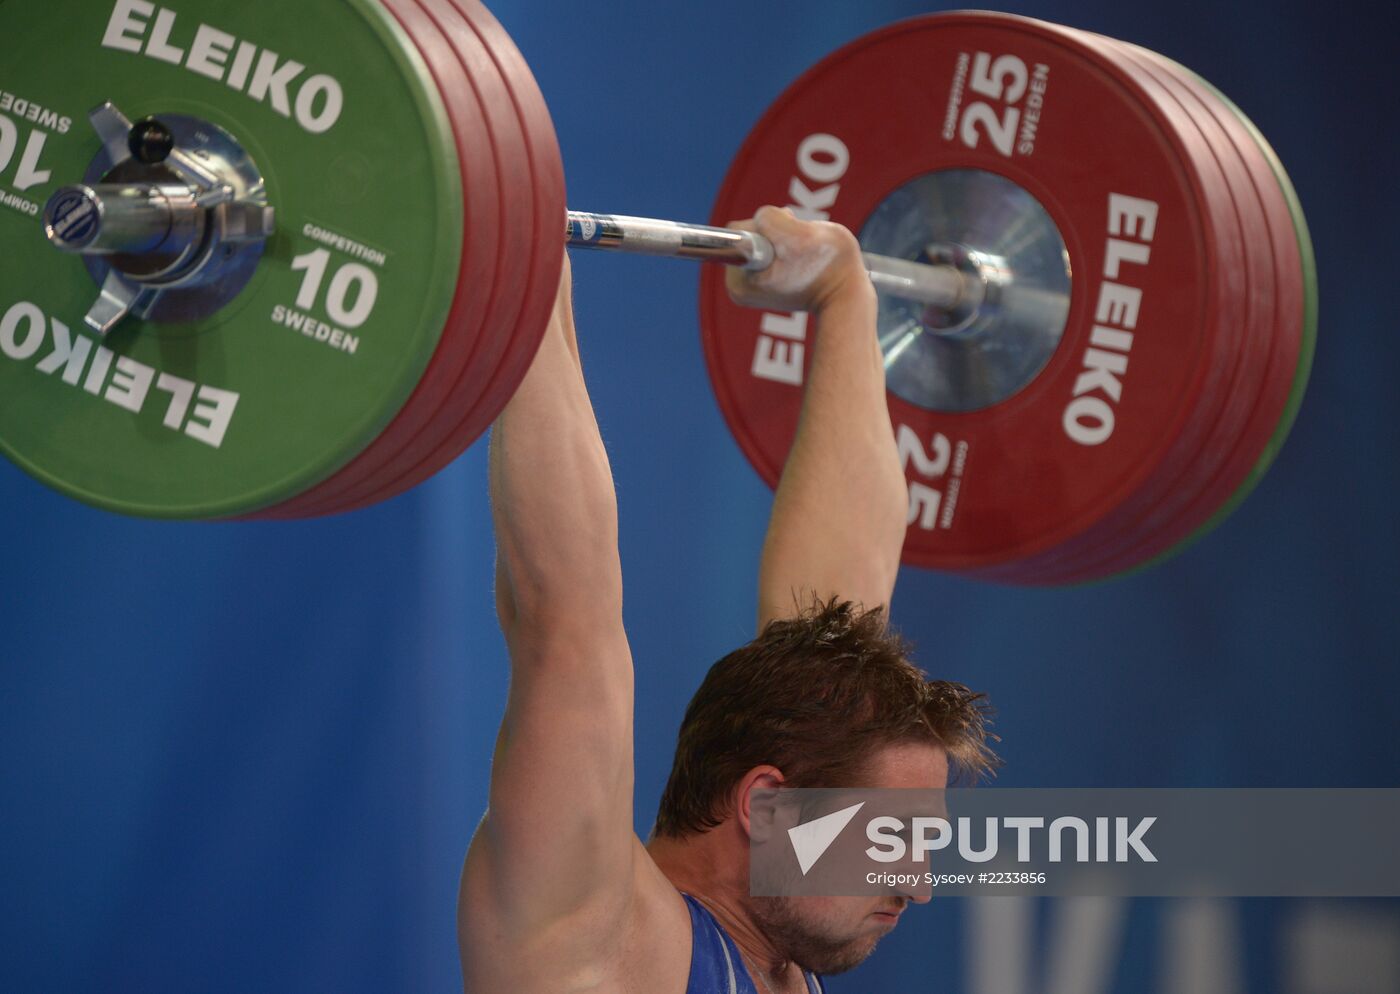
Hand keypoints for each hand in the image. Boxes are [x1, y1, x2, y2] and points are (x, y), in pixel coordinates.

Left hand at [724, 206, 871, 312]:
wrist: (845, 295)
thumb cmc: (829, 266)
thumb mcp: (801, 234)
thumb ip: (769, 218)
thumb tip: (761, 219)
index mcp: (740, 281)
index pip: (740, 230)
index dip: (769, 227)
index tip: (788, 243)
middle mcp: (738, 286)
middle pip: (748, 234)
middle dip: (775, 232)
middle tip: (799, 248)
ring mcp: (749, 286)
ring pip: (761, 239)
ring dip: (783, 238)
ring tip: (802, 255)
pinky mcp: (760, 284)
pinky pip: (767, 249)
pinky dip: (785, 248)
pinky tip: (799, 259)